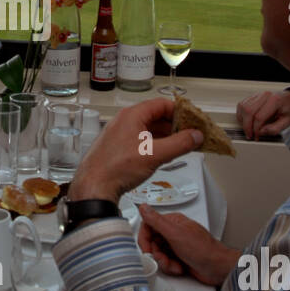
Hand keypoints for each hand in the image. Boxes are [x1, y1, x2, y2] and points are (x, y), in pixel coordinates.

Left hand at [68, 98, 202, 203]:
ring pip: (148, 129)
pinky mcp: (118, 147)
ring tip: (179, 146)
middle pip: (156, 116)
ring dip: (165, 136)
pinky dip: (154, 144)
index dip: (180, 111)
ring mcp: (120, 134)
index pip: (162, 104)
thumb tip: (195, 136)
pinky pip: (141, 140)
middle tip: (189, 135)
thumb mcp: (154, 154)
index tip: (192, 121)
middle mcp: (124, 121)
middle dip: (174, 125)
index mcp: (132, 115)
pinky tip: (162, 154)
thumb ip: (179, 144)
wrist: (94, 186)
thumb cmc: (115, 168)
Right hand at [137, 205, 238, 286]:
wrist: (218, 268)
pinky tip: (179, 267)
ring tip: (174, 264)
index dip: (145, 239)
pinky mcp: (179, 257)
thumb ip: (157, 221)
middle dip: (156, 254)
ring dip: (164, 262)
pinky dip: (171, 267)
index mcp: (172, 222)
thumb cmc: (203, 250)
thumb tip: (143, 207)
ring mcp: (177, 245)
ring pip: (158, 254)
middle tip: (163, 259)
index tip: (147, 249)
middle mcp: (174, 232)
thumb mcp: (176, 234)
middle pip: (152, 242)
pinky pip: (166, 262)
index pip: (149, 226)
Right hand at [236, 89, 289, 140]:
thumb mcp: (287, 121)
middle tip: (250, 135)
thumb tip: (261, 132)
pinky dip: (241, 114)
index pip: (259, 117)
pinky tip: (246, 121)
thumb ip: (275, 128)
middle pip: (248, 111)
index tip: (257, 136)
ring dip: (242, 120)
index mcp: (275, 101)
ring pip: (243, 107)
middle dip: (247, 126)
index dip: (256, 129)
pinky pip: (242, 105)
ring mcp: (258, 94)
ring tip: (248, 128)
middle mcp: (265, 95)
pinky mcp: (253, 96)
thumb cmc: (289, 109)